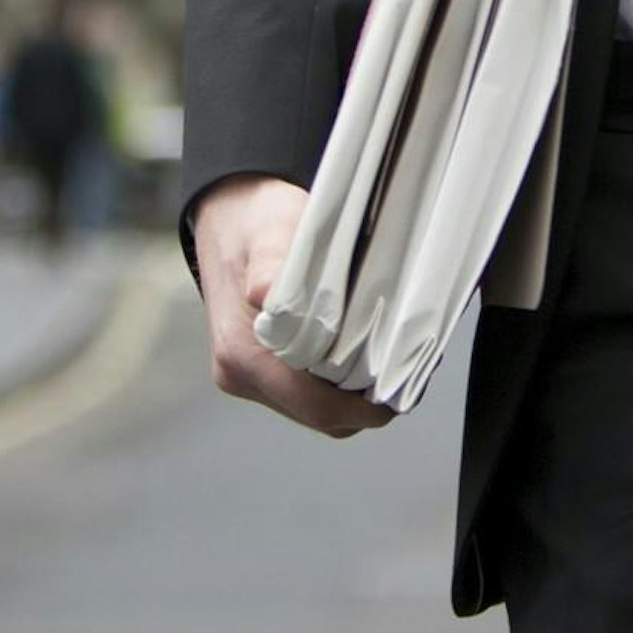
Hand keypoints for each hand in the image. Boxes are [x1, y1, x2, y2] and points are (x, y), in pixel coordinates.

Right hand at [190, 174, 394, 438]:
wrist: (228, 217)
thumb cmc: (256, 221)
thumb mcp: (271, 230)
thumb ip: (272, 265)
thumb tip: (267, 296)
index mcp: (242, 352)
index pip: (312, 406)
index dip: (362, 408)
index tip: (400, 390)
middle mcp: (240, 374)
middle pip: (316, 415)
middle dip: (363, 404)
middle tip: (403, 374)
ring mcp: (246, 376)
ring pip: (311, 410)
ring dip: (350, 395)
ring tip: (386, 362)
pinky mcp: (257, 369)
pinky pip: (303, 392)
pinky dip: (335, 383)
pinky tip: (359, 353)